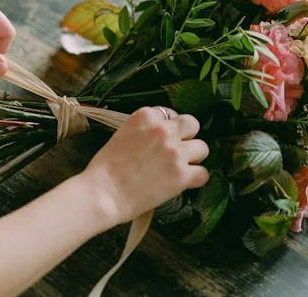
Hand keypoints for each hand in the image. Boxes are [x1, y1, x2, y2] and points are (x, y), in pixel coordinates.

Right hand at [81, 107, 208, 224]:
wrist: (103, 193)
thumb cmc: (104, 169)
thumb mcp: (121, 136)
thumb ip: (142, 132)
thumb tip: (155, 139)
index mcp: (145, 117)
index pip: (168, 113)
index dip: (167, 128)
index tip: (163, 138)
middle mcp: (163, 130)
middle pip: (191, 124)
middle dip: (186, 137)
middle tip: (177, 150)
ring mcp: (175, 152)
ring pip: (202, 147)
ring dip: (193, 158)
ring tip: (180, 168)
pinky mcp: (182, 175)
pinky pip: (203, 173)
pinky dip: (195, 179)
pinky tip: (184, 183)